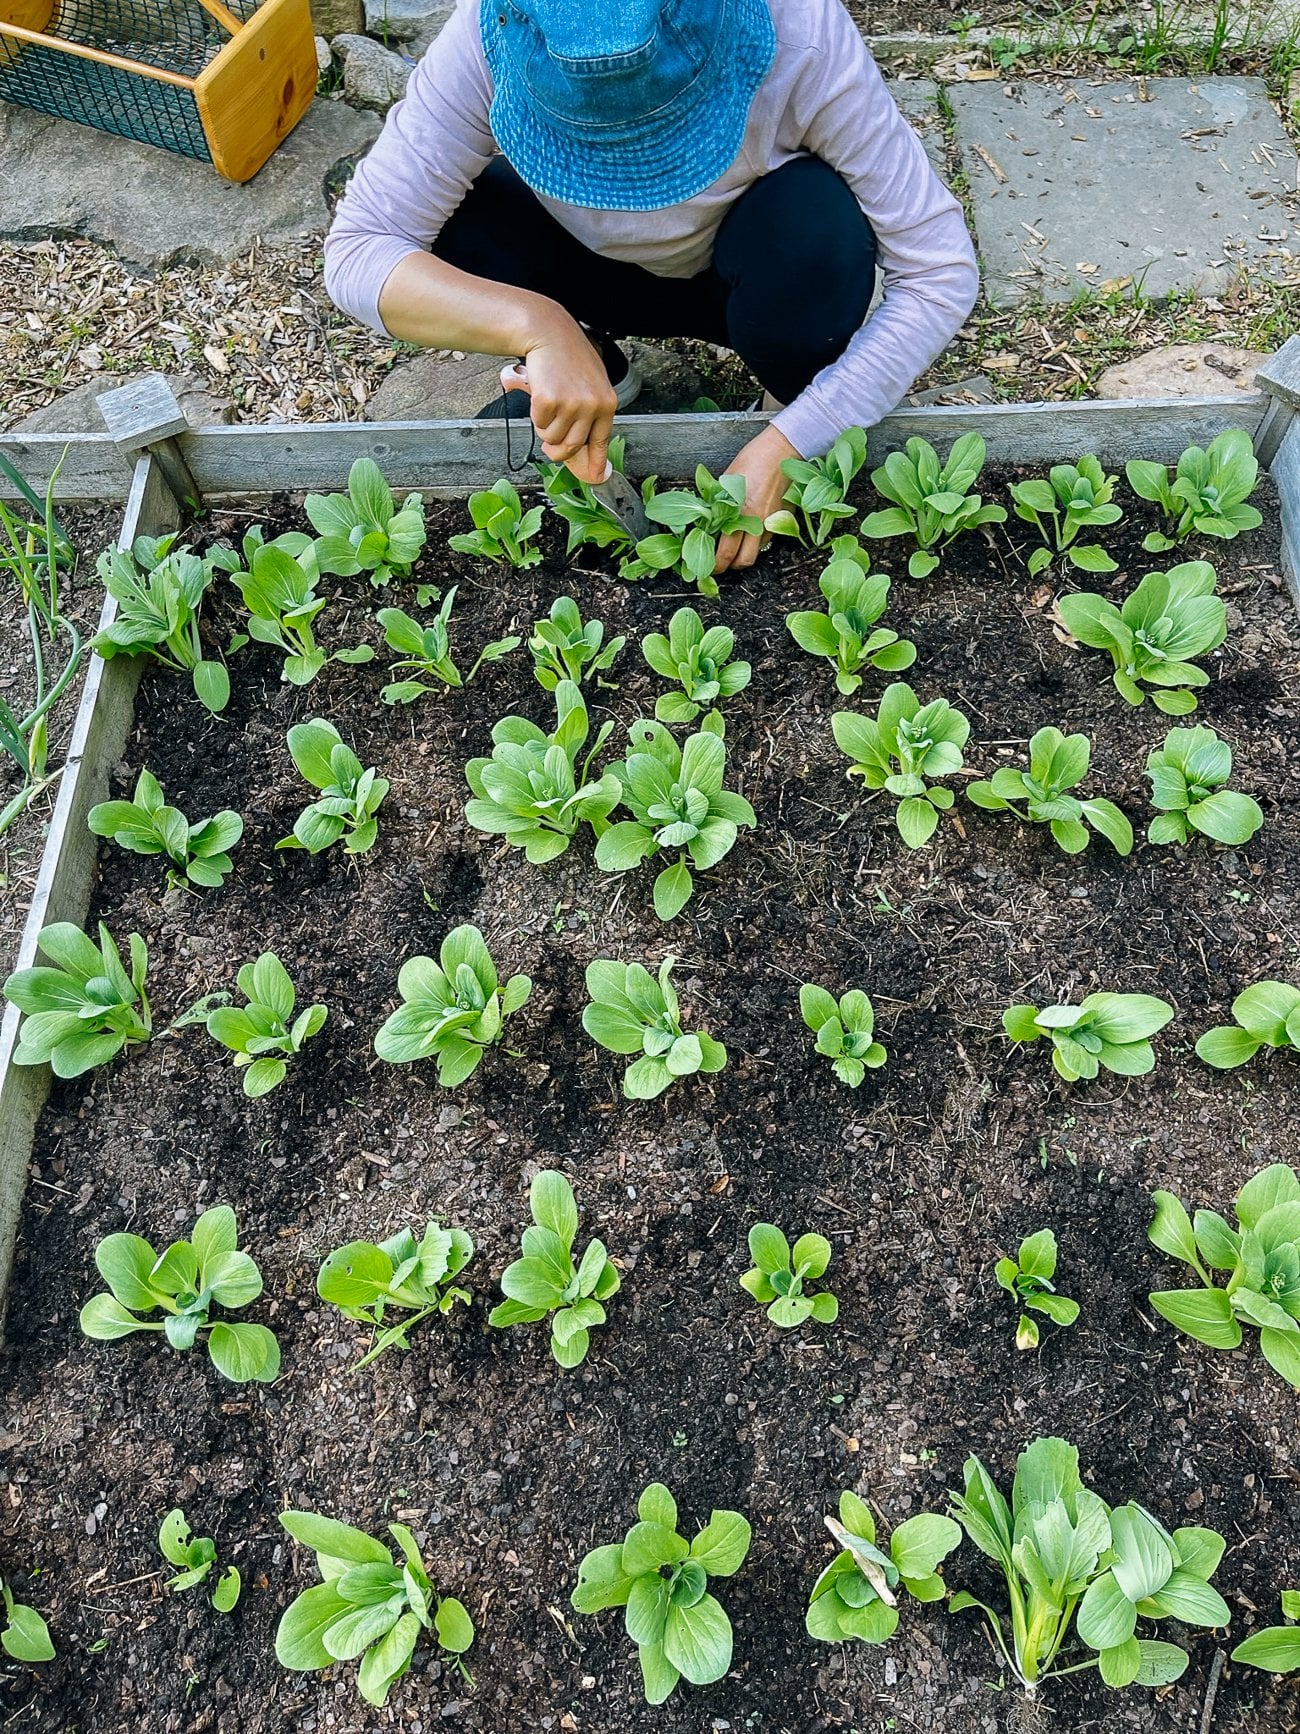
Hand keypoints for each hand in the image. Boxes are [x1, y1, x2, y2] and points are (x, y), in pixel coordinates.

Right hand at [520, 312, 617, 484]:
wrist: (550, 334)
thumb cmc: (569, 359)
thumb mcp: (589, 386)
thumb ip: (589, 418)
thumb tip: (587, 459)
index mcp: (606, 403)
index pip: (601, 441)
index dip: (595, 463)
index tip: (597, 478)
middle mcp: (592, 406)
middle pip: (571, 447)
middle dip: (557, 449)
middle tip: (550, 441)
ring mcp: (571, 404)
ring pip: (551, 438)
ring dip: (545, 427)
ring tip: (549, 403)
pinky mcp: (549, 401)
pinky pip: (538, 424)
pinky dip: (535, 414)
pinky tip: (540, 394)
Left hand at [714, 423, 801, 574]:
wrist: (782, 450)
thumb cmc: (753, 459)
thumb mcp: (727, 482)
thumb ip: (717, 505)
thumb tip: (706, 522)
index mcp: (740, 512)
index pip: (725, 551)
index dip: (715, 564)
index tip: (709, 566)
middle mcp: (757, 521)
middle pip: (743, 561)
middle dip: (730, 566)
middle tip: (720, 563)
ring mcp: (772, 522)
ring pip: (756, 552)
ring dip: (744, 554)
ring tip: (734, 548)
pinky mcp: (782, 520)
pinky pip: (766, 539)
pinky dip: (756, 541)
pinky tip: (749, 532)